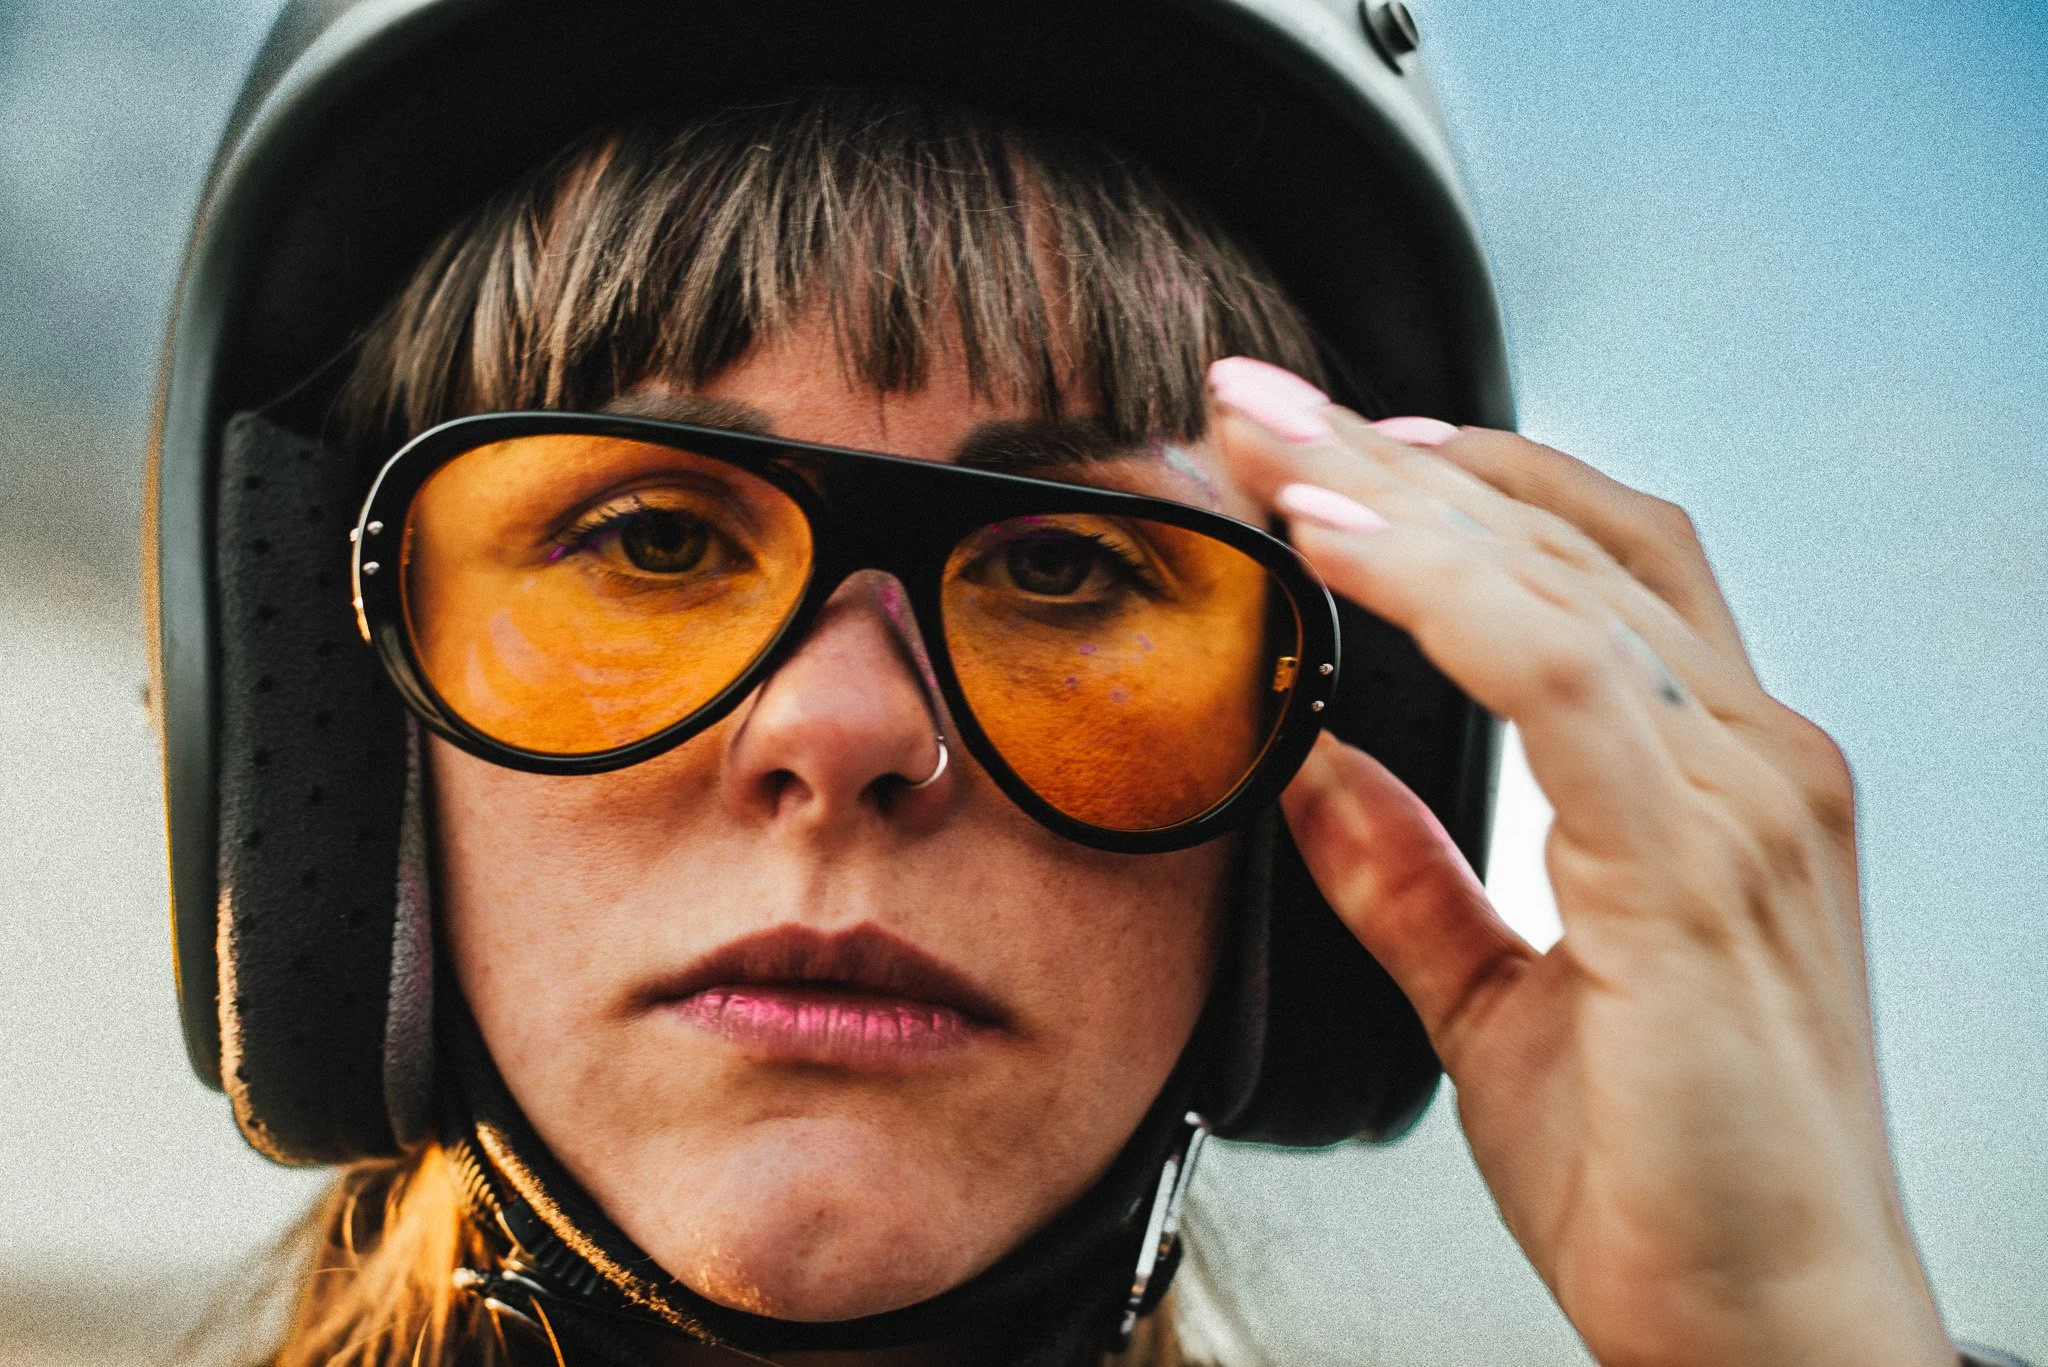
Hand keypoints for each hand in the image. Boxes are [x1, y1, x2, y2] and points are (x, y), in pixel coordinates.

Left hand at [1207, 359, 1953, 1366]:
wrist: (1764, 1334)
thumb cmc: (1667, 1179)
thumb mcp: (1494, 998)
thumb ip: (1407, 875)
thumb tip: (1312, 766)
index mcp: (1712, 780)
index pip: (1581, 566)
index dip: (1446, 489)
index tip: (1312, 456)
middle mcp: (1751, 760)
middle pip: (1564, 533)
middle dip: (1392, 450)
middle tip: (1253, 396)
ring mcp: (1745, 800)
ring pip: (1560, 575)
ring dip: (1397, 491)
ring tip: (1266, 439)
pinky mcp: (1702, 865)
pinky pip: (1563, 677)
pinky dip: (1445, 593)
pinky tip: (1339, 545)